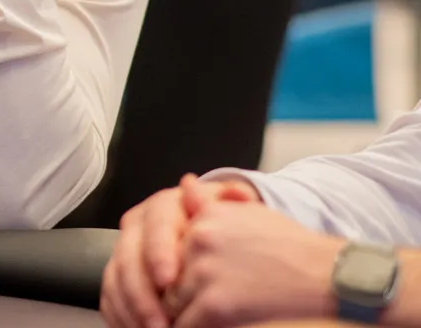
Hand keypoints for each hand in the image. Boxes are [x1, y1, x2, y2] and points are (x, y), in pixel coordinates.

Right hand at [100, 174, 260, 327]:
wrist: (209, 241)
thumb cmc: (222, 228)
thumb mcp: (231, 212)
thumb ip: (232, 203)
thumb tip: (236, 192)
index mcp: (164, 206)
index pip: (155, 224)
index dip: (158, 251)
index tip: (168, 280)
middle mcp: (139, 226)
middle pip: (128, 256)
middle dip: (141, 292)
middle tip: (159, 320)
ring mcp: (125, 250)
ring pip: (116, 279)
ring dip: (131, 309)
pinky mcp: (118, 273)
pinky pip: (109, 294)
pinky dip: (119, 315)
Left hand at [164, 201, 342, 327]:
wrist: (327, 275)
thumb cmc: (292, 246)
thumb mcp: (251, 213)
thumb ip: (209, 202)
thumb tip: (185, 182)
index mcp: (206, 215)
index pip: (169, 245)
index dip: (175, 266)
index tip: (178, 279)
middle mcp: (200, 238)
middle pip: (167, 273)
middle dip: (177, 291)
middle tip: (185, 303)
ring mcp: (205, 270)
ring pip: (172, 301)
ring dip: (182, 312)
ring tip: (196, 316)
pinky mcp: (215, 303)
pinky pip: (185, 323)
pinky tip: (205, 326)